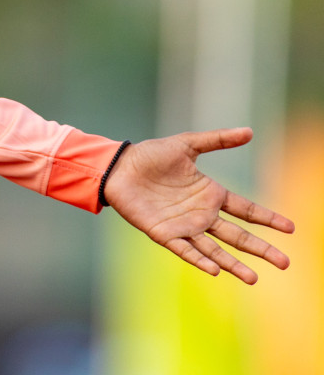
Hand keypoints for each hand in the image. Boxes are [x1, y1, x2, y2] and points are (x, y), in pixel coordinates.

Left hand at [104, 127, 294, 283]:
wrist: (117, 167)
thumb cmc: (150, 155)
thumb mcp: (186, 144)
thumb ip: (217, 140)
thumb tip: (249, 131)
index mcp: (210, 193)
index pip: (246, 209)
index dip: (268, 218)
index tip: (291, 228)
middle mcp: (201, 214)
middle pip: (237, 235)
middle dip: (261, 249)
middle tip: (285, 263)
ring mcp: (184, 225)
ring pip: (215, 248)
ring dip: (233, 264)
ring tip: (254, 278)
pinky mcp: (164, 233)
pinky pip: (185, 249)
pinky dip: (200, 259)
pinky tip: (215, 270)